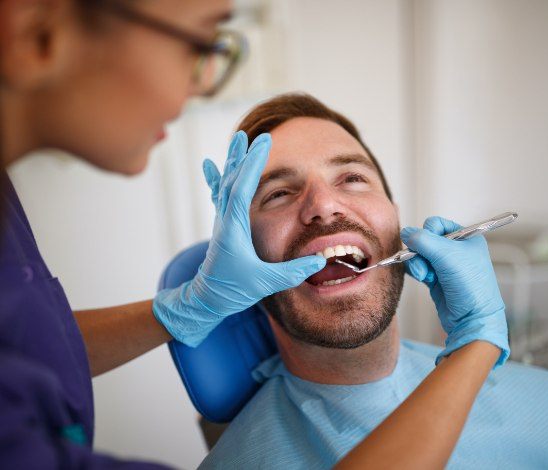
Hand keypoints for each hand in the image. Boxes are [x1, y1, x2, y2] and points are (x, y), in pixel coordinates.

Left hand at [153, 132, 325, 346]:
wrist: (206, 299)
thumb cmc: (232, 290)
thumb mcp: (265, 283)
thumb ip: (293, 272)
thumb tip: (320, 261)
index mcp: (233, 229)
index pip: (242, 189)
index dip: (253, 164)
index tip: (262, 142)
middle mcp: (225, 220)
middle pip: (233, 180)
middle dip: (244, 156)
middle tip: (254, 135)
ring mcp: (222, 222)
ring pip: (226, 184)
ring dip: (234, 162)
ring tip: (238, 140)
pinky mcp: (223, 226)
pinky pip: (220, 195)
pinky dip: (218, 178)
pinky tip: (210, 166)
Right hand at [401, 216, 508, 367]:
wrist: (473, 319)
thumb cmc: (469, 285)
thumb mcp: (447, 255)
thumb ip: (423, 240)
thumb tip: (405, 232)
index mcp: (466, 237)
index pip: (437, 224)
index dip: (428, 232)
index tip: (429, 246)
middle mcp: (456, 249)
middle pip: (425, 240)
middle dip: (420, 252)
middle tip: (426, 265)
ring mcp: (445, 265)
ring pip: (419, 254)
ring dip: (418, 264)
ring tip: (426, 276)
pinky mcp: (436, 278)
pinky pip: (418, 267)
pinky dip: (417, 272)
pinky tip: (424, 279)